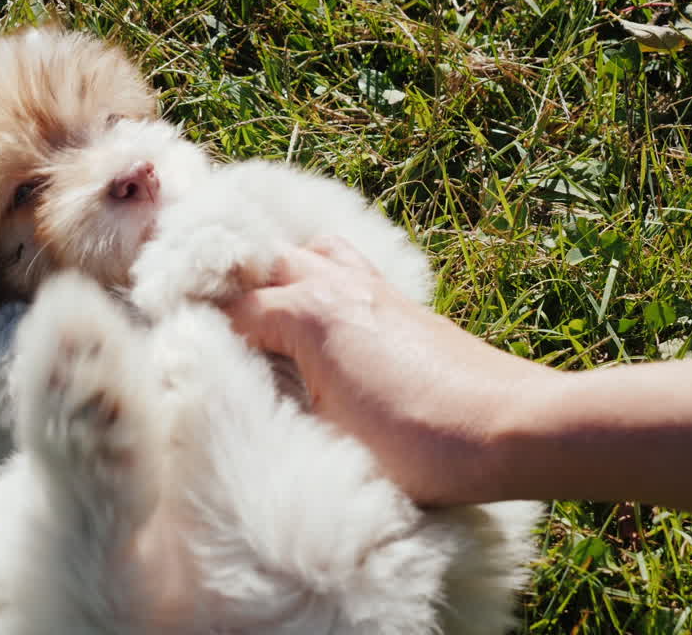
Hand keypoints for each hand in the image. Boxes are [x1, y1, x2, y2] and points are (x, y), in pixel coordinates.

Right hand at [223, 238, 558, 505]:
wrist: (511, 428)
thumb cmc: (419, 442)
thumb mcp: (326, 435)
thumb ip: (276, 403)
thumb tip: (244, 397)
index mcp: (308, 314)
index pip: (231, 309)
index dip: (200, 325)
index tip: (179, 342)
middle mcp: (337, 287)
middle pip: (266, 262)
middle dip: (235, 285)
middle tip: (213, 319)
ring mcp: (375, 290)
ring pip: (315, 249)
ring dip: (286, 271)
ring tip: (270, 309)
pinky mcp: (406, 305)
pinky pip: (352, 266)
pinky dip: (327, 277)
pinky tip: (326, 318)